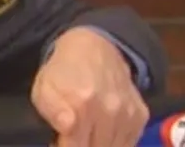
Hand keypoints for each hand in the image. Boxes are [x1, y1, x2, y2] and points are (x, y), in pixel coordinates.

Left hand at [31, 27, 148, 146]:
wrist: (94, 48)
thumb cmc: (62, 72)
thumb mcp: (43, 89)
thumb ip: (52, 113)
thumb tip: (67, 129)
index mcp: (81, 105)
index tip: (61, 141)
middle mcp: (109, 111)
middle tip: (74, 137)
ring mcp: (127, 114)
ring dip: (100, 145)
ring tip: (87, 133)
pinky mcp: (141, 114)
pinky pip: (129, 142)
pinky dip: (116, 142)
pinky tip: (103, 131)